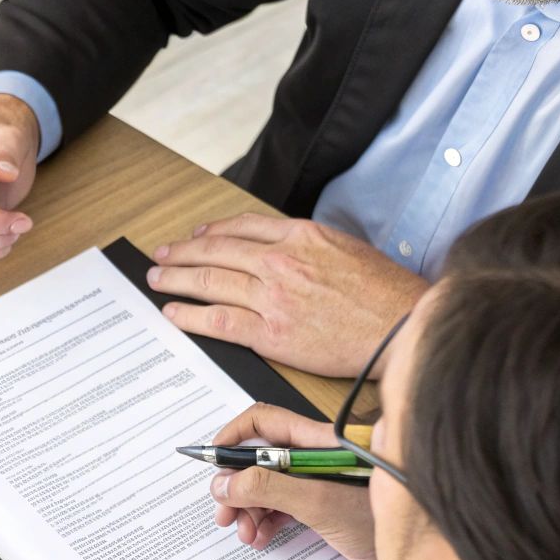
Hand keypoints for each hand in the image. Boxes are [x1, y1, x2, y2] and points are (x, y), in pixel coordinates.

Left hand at [147, 215, 425, 376]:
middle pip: (217, 251)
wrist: (402, 327)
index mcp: (301, 235)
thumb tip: (280, 248)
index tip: (195, 236)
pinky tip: (173, 313)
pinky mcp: (270, 333)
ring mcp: (273, 296)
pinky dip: (190, 315)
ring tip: (157, 281)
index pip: (242, 227)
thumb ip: (309, 246)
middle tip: (160, 257)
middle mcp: (281, 261)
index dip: (211, 232)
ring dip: (175, 280)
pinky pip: (219, 320)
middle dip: (181, 253)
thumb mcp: (347, 248)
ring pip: (210, 281)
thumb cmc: (385, 293)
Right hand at [205, 403, 379, 559]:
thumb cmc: (384, 522)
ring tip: (243, 530)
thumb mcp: (319, 503)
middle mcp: (315, 456)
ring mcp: (318, 481)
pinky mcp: (322, 505)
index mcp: (317, 441)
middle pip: (259, 458)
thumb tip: (228, 483)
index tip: (214, 462)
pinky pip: (281, 505)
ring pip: (267, 484)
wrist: (420, 554)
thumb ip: (271, 489)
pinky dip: (265, 519)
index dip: (233, 437)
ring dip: (247, 507)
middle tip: (224, 508)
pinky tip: (261, 535)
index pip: (264, 423)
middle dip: (236, 484)